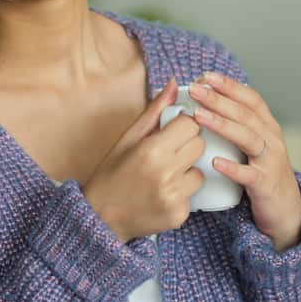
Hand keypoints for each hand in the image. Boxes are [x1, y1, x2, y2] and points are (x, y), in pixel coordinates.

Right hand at [82, 78, 206, 243]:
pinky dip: (181, 192)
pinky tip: (161, 194)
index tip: (170, 131)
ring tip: (163, 176)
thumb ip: (154, 111)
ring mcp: (174, 197)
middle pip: (200, 145)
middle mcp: (166, 174)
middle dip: (187, 145)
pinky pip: (193, 194)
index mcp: (152, 150)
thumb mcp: (128, 138)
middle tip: (167, 152)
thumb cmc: (112, 173)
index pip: (190, 125)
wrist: (101, 217)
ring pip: (200, 171)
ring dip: (187, 170)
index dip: (181, 125)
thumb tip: (172, 84)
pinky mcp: (179, 215)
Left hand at [188, 72, 300, 250]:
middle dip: (218, 99)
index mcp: (267, 126)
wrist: (286, 209)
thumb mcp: (253, 143)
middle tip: (195, 89)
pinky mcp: (266, 185)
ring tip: (198, 116)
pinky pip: (249, 175)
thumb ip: (236, 124)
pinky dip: (233, 168)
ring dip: (222, 125)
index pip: (250, 98)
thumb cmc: (261, 171)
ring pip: (248, 138)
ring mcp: (270, 161)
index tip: (206, 76)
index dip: (229, 85)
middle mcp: (271, 139)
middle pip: (245, 114)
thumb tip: (205, 101)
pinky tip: (215, 162)